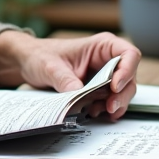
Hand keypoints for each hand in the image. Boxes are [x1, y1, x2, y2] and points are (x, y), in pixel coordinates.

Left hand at [0, 30, 140, 119]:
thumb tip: (78, 94)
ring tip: (96, 111)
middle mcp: (107, 60)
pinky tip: (94, 112)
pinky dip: (105, 109)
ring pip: (122, 92)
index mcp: (102, 46)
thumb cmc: (40, 55)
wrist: (29, 63)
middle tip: (109, 107)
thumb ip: (65, 79)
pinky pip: (110, 101)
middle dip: (121, 94)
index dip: (127, 71)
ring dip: (114, 104)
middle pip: (129, 78)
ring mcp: (105, 76)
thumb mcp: (50, 67)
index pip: (129, 54)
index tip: (115, 86)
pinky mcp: (98, 90)